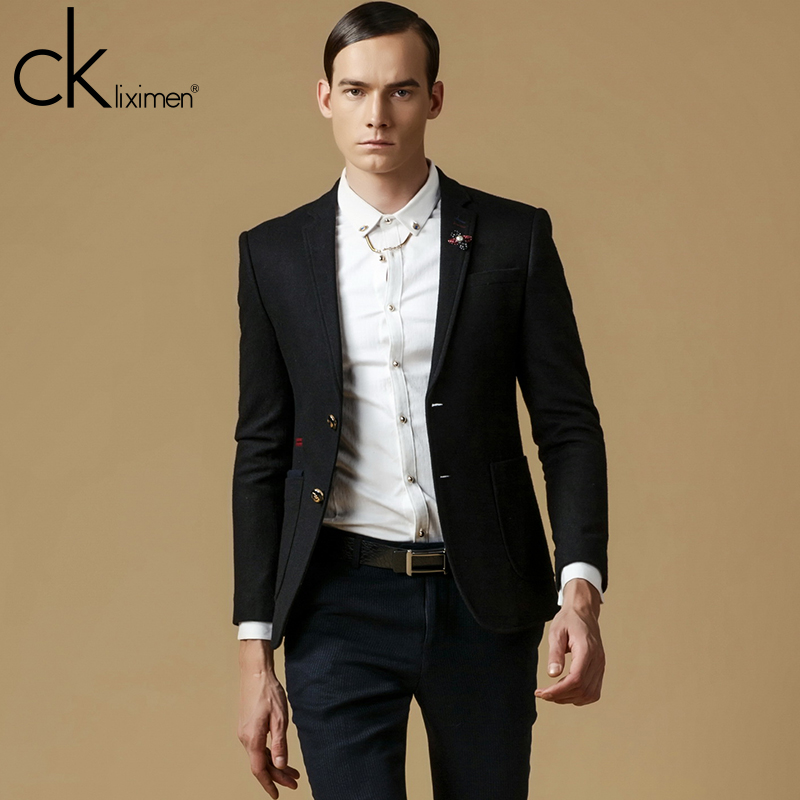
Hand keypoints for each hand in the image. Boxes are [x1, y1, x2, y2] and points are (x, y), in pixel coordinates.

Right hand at [238, 640, 300, 796]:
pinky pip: (257, 747)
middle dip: (277, 775)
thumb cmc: (268, 692)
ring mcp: (244, 732)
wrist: (255, 673)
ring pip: (259, 756)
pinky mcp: (247, 727)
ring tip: (292, 772)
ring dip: (274, 765)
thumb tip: (279, 766)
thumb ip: (279, 743)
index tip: (277, 795)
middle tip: (294, 782)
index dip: (269, 783)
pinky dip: (269, 754)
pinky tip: (278, 755)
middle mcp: (245, 738)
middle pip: (261, 764)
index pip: (259, 769)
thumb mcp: (278, 718)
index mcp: (252, 738)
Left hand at [534, 578, 604, 704]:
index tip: (542, 692)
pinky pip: (593, 691)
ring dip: (570, 699)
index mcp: (586, 650)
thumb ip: (555, 653)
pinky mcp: (600, 669)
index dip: (558, 690)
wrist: (583, 612)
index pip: (575, 679)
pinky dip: (580, 697)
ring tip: (553, 693)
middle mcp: (597, 660)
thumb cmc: (569, 620)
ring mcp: (601, 665)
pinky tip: (566, 691)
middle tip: (543, 693)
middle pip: (582, 690)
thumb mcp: (556, 632)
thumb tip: (552, 674)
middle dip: (560, 696)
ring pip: (589, 694)